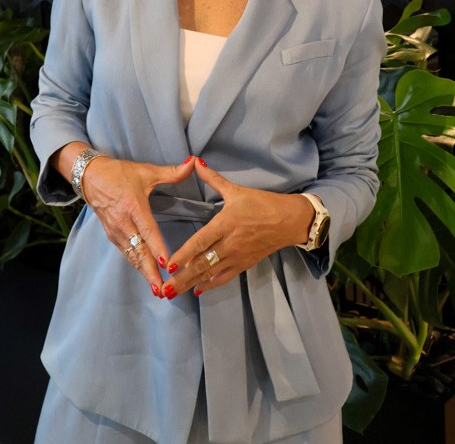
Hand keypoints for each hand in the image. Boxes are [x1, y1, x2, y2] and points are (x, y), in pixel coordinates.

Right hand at [80, 153, 196, 294]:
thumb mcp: (146, 171)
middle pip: (139, 251)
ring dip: (144, 273)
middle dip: (150, 272)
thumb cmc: (120, 174)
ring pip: (132, 256)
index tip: (166, 263)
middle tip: (163, 289)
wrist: (91, 176)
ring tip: (157, 289)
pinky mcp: (111, 235)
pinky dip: (136, 265)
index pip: (147, 231)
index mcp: (133, 206)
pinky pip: (126, 253)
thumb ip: (171, 172)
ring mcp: (115, 231)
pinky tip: (146, 275)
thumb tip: (193, 163)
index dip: (157, 247)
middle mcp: (123, 223)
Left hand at [160, 159, 314, 298]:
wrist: (289, 220)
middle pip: (202, 263)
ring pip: (211, 273)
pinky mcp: (245, 264)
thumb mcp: (236, 190)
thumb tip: (195, 162)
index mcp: (225, 223)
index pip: (200, 242)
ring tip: (175, 293)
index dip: (184, 254)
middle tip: (165, 289)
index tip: (169, 265)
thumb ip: (213, 178)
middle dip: (183, 277)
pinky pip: (225, 277)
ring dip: (192, 283)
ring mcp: (237, 256)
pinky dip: (211, 284)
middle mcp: (230, 243)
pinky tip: (198, 290)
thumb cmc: (262, 203)